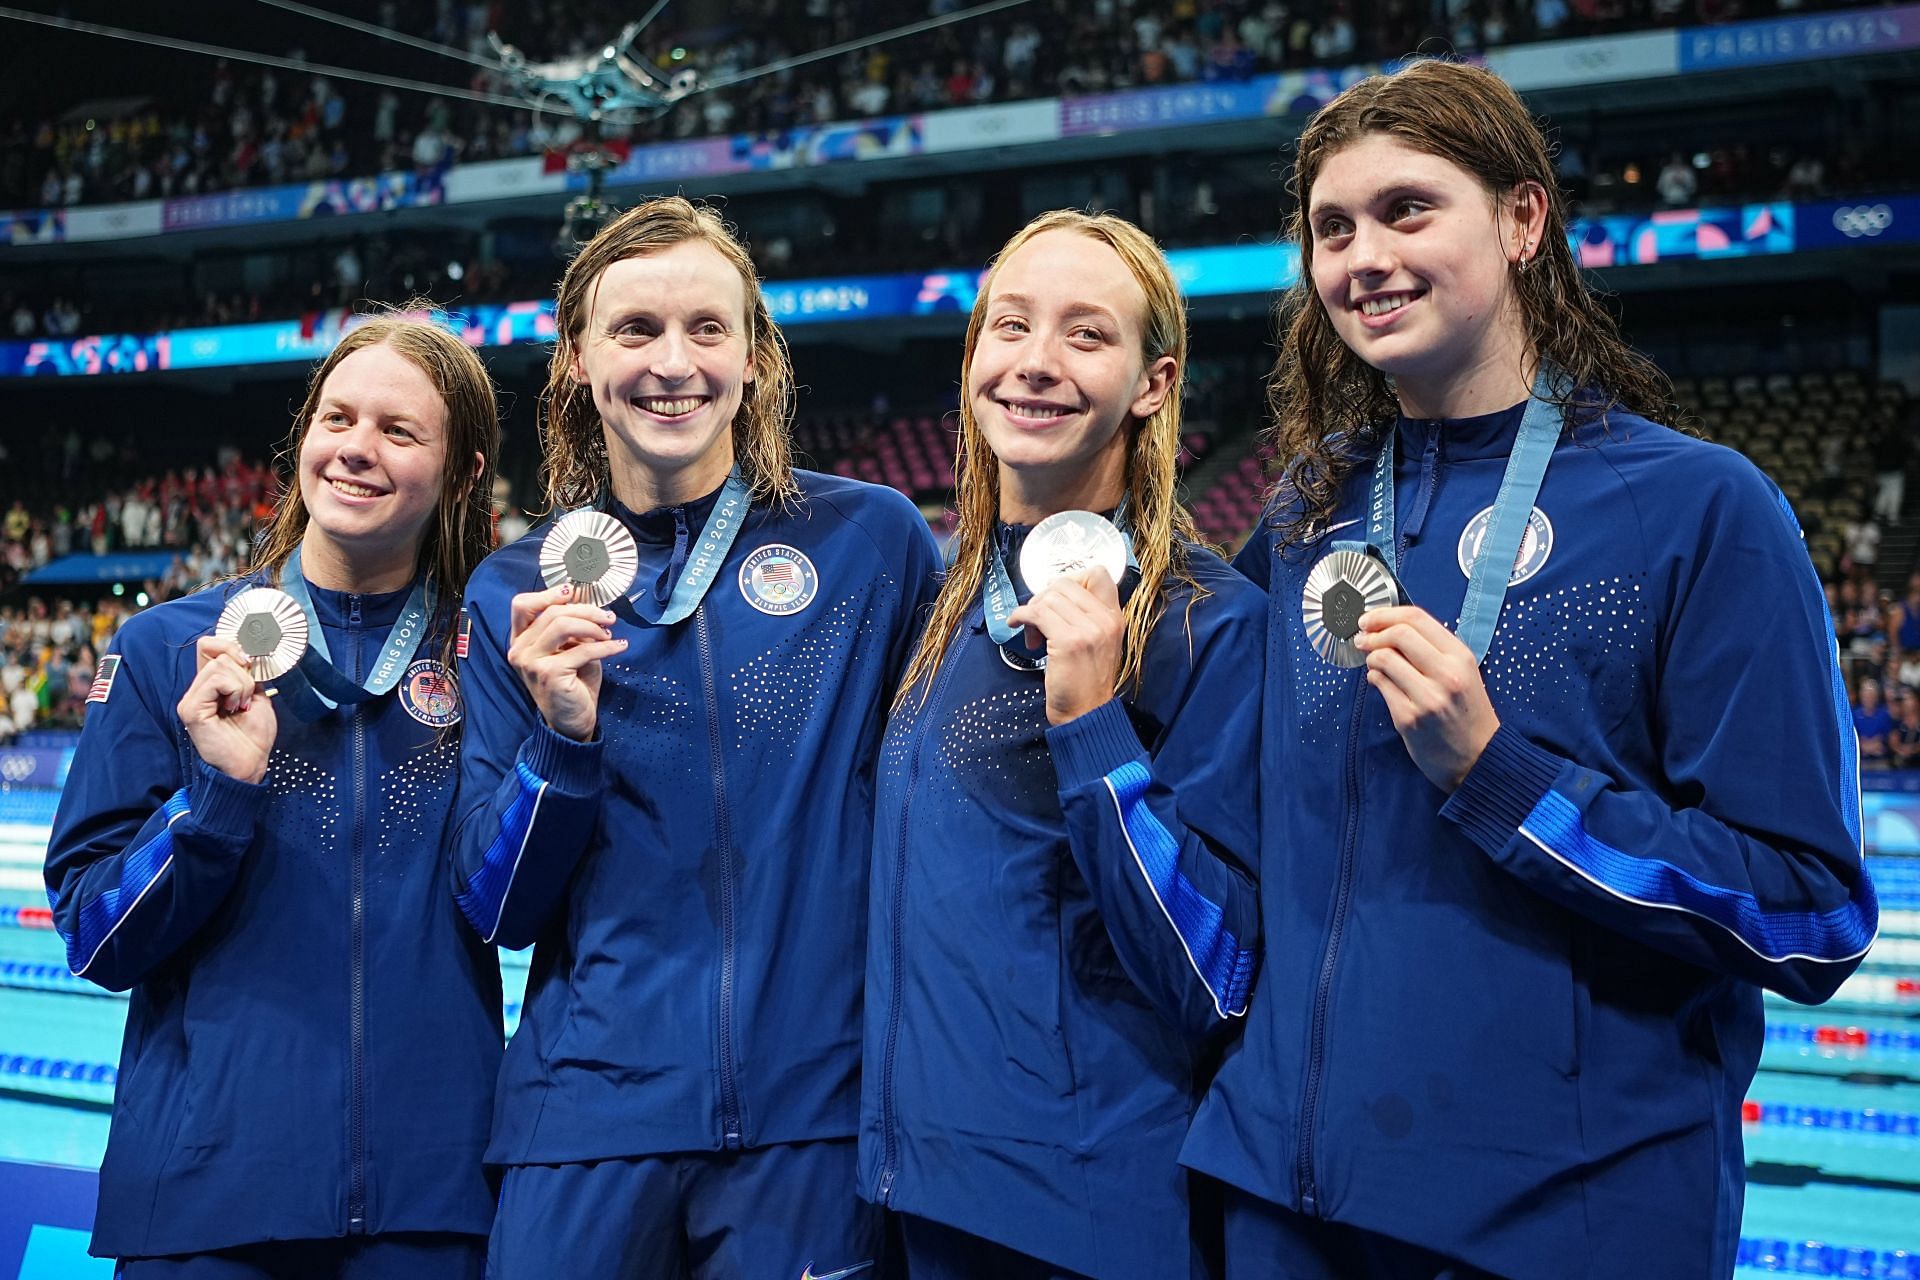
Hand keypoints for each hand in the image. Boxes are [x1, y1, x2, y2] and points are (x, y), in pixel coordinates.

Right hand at [178, 636, 276, 784]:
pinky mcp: (191, 708)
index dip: (231, 645)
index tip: (250, 663)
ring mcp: (190, 698)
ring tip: (240, 706)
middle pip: (218, 653)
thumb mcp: (257, 694)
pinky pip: (217, 680)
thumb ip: (247, 673)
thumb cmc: (253, 735)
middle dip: (244, 672)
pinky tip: (234, 709)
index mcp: (211, 683)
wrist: (250, 763)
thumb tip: (247, 654)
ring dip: (242, 684)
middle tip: (246, 698)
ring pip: (220, 665)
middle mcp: (197, 688)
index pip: (209, 645)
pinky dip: (235, 690)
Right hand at [508, 583, 626, 741]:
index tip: (573, 592)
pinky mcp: (549, 674)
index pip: (522, 605)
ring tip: (609, 634)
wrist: (572, 722)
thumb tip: (585, 603)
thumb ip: (570, 628)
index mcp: (520, 640)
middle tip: (608, 618)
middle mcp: (520, 650)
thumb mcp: (569, 650)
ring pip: (563, 625)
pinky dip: (606, 646)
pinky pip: (583, 649)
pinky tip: (619, 647)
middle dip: (586, 610)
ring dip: (593, 626)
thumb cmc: (572, 684)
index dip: (548, 594)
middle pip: (552, 612)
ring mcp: (531, 662)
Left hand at [1006, 569, 1124, 726]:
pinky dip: (1020, 615)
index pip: (1098, 573)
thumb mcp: (1098, 643)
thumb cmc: (1086, 682)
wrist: (1086, 714)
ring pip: (1049, 597)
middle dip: (1044, 597)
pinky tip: (1016, 626)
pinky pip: (1036, 613)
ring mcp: (1088, 630)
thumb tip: (1053, 596)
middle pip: (1065, 583)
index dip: (1071, 579)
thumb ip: (1086, 617)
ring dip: (1032, 611)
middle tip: (1038, 621)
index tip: (1057, 599)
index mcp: (1114, 618)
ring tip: (1032, 634)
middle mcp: (1105, 620)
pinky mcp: (1068, 642)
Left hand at [1354, 605, 1498, 792]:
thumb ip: (1433, 649)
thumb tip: (1390, 628)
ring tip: (1376, 664)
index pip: (1417, 619)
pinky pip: (1380, 685)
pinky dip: (1374, 678)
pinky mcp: (1408, 718)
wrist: (1477, 759)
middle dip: (1372, 633)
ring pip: (1383, 659)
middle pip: (1398, 634)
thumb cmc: (1468, 714)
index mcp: (1461, 657)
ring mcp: (1427, 697)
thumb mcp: (1464, 673)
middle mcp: (1447, 674)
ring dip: (1371, 658)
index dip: (1386, 614)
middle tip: (1363, 639)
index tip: (1369, 619)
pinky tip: (1382, 682)